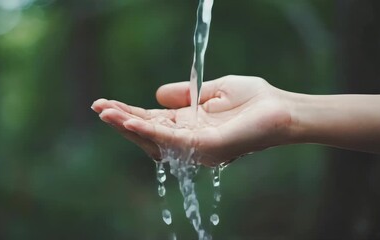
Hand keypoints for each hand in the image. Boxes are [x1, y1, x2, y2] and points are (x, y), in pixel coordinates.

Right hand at [92, 75, 293, 165]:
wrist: (282, 109)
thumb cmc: (253, 100)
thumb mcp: (214, 90)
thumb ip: (186, 94)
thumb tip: (157, 95)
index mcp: (190, 125)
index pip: (153, 121)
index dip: (130, 112)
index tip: (107, 102)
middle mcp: (189, 140)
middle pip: (149, 132)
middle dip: (122, 120)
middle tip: (98, 107)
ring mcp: (196, 147)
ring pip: (155, 138)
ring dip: (128, 126)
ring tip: (105, 113)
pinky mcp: (205, 148)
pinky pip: (172, 141)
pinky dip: (149, 132)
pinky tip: (130, 122)